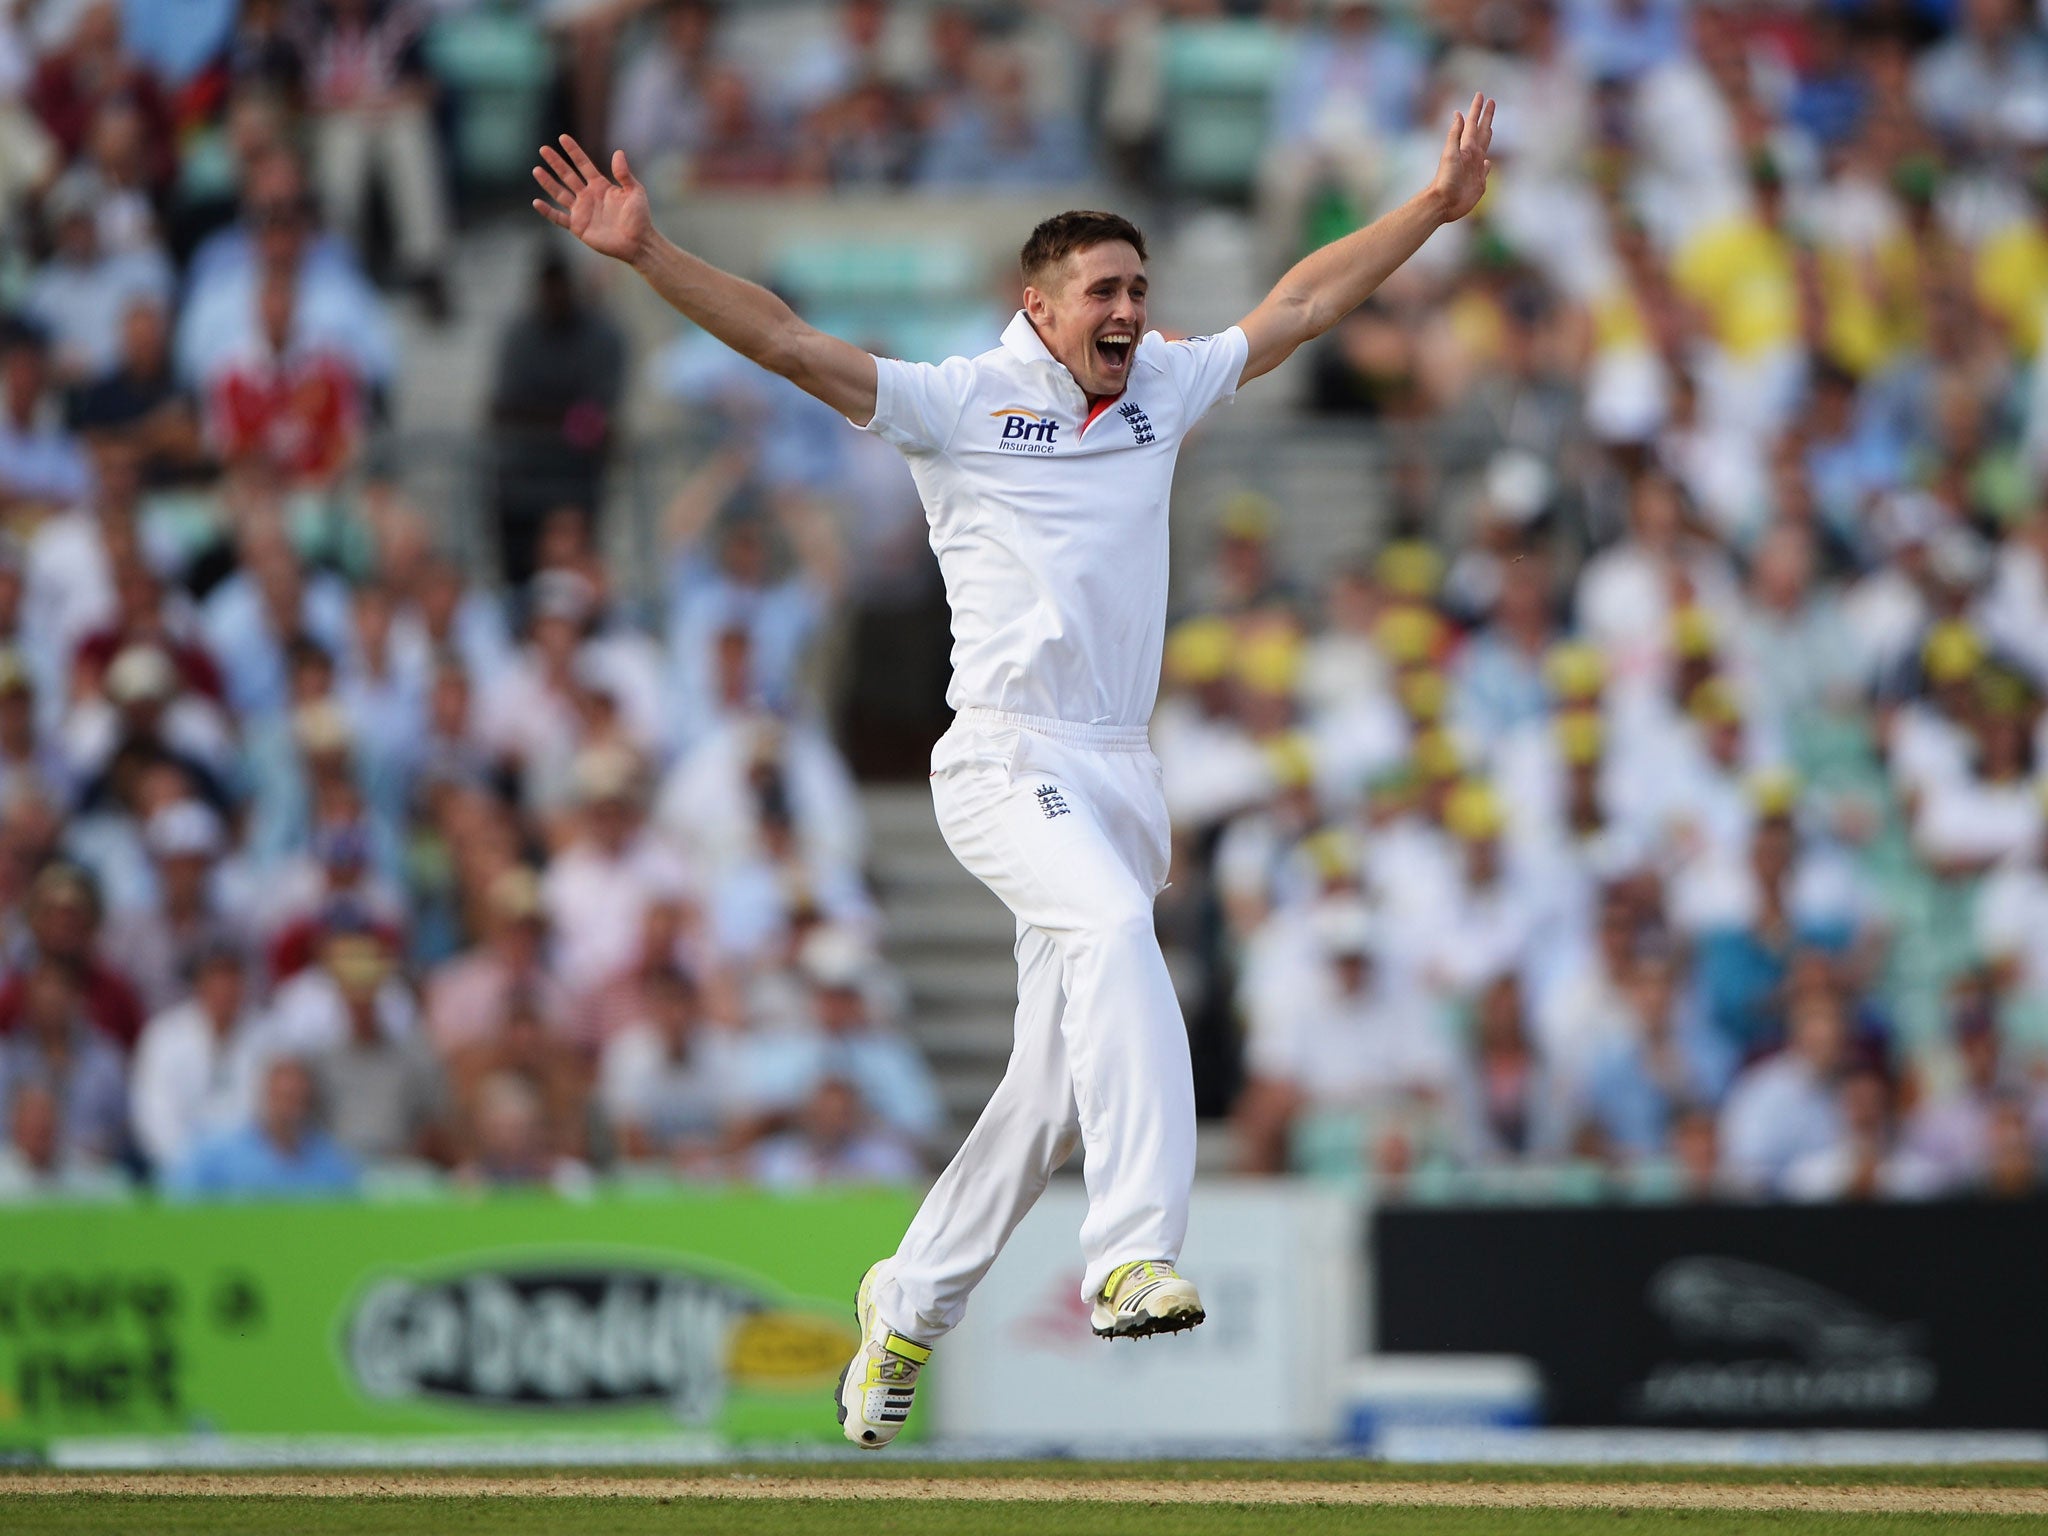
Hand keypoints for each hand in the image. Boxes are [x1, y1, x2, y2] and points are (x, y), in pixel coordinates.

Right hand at [532, 135, 652, 264]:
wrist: (638, 243)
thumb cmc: (640, 217)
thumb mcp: (635, 192)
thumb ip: (624, 174)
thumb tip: (618, 152)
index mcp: (601, 186)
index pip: (584, 165)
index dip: (574, 152)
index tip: (563, 138)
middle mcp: (589, 196)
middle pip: (568, 176)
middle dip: (556, 162)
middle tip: (543, 149)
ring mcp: (582, 211)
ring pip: (560, 193)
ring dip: (548, 182)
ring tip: (537, 169)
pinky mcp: (578, 227)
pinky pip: (558, 218)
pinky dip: (547, 211)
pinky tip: (537, 202)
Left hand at [1430, 92, 1494, 223]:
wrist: (1443, 203)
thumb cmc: (1445, 179)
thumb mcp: (1450, 154)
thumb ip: (1455, 135)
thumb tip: (1458, 113)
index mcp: (1466, 148)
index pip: (1473, 124)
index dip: (1477, 110)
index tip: (1481, 95)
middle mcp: (1471, 155)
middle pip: (1481, 131)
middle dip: (1486, 117)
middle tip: (1491, 102)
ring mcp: (1475, 168)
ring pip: (1484, 147)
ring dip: (1487, 135)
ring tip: (1489, 126)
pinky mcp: (1478, 182)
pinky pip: (1485, 170)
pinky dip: (1487, 165)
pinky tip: (1488, 162)